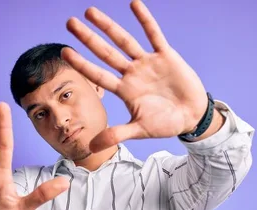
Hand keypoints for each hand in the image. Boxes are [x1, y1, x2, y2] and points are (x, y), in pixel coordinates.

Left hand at [62, 0, 208, 151]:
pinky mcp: (166, 55)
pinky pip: (153, 35)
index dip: (81, 64)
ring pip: (124, 40)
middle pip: (105, 53)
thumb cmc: (165, 123)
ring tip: (90, 11)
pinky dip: (145, 20)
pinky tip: (133, 4)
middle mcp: (132, 73)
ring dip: (108, 26)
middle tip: (69, 23)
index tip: (64, 52)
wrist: (192, 116)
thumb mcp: (140, 130)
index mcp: (124, 90)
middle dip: (88, 38)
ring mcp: (147, 63)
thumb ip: (117, 134)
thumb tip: (92, 148)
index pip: (98, 74)